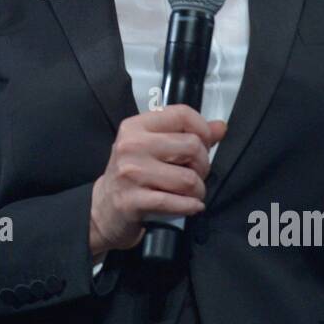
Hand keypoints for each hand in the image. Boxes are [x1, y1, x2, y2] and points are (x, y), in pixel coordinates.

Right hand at [89, 105, 227, 258]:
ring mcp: (130, 174)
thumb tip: (220, 127)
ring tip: (191, 193)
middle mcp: (131, 146)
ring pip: (188, 178)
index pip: (182, 114)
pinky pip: (176, 202)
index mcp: (136, 127)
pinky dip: (190, 206)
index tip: (205, 143)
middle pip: (191, 146)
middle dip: (203, 165)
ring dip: (198, 190)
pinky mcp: (133, 201)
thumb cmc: (131, 175)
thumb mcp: (153, 148)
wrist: (103, 208)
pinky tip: (191, 205)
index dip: (203, 129)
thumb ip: (187, 134)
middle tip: (195, 174)